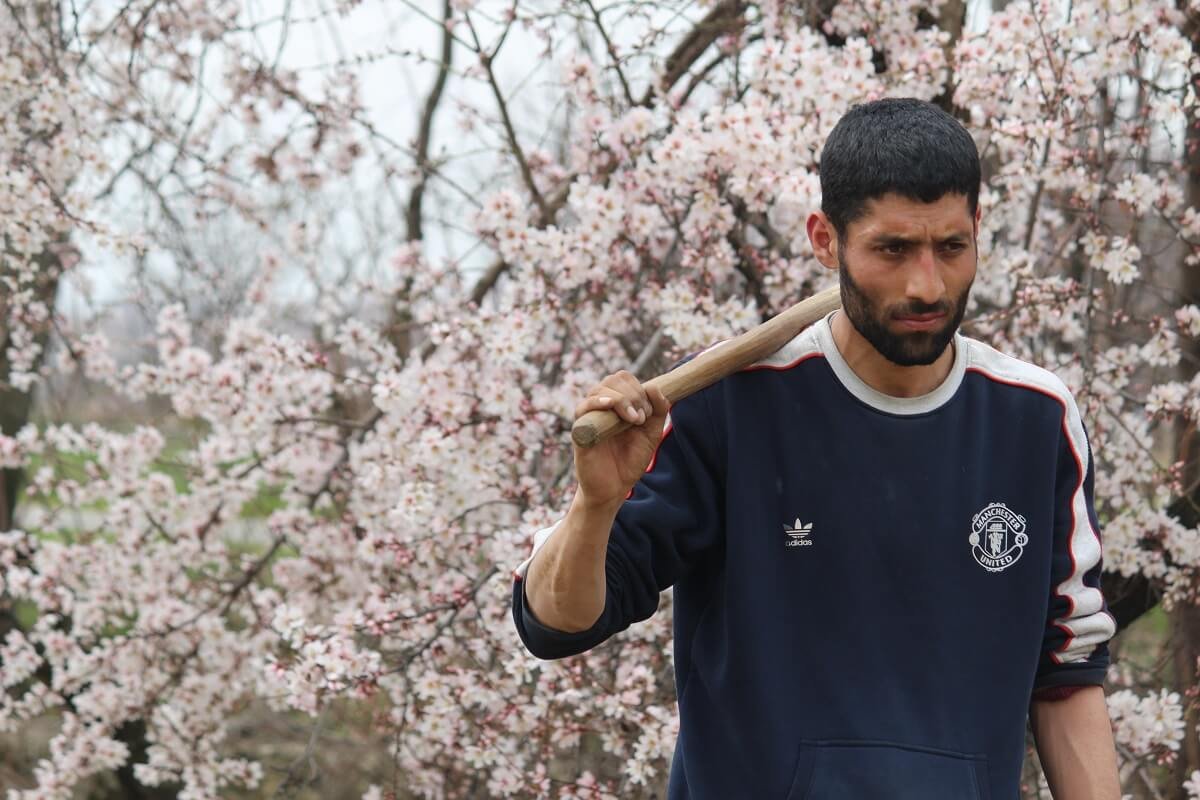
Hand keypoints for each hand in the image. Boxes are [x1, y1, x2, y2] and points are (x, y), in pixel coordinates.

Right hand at [572, 370, 669, 509]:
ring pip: (599, 389)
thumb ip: (658, 411)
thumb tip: (654, 387)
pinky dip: (598, 402)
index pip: (624, 378)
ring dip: (622, 400)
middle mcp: (601, 407)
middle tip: (641, 418)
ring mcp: (589, 417)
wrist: (614, 488)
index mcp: (617, 404)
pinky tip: (610, 405)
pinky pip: (583, 408)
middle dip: (633, 394)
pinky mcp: (580, 431)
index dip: (639, 388)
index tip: (649, 413)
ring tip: (634, 420)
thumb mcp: (651, 434)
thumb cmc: (630, 461)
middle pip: (613, 379)